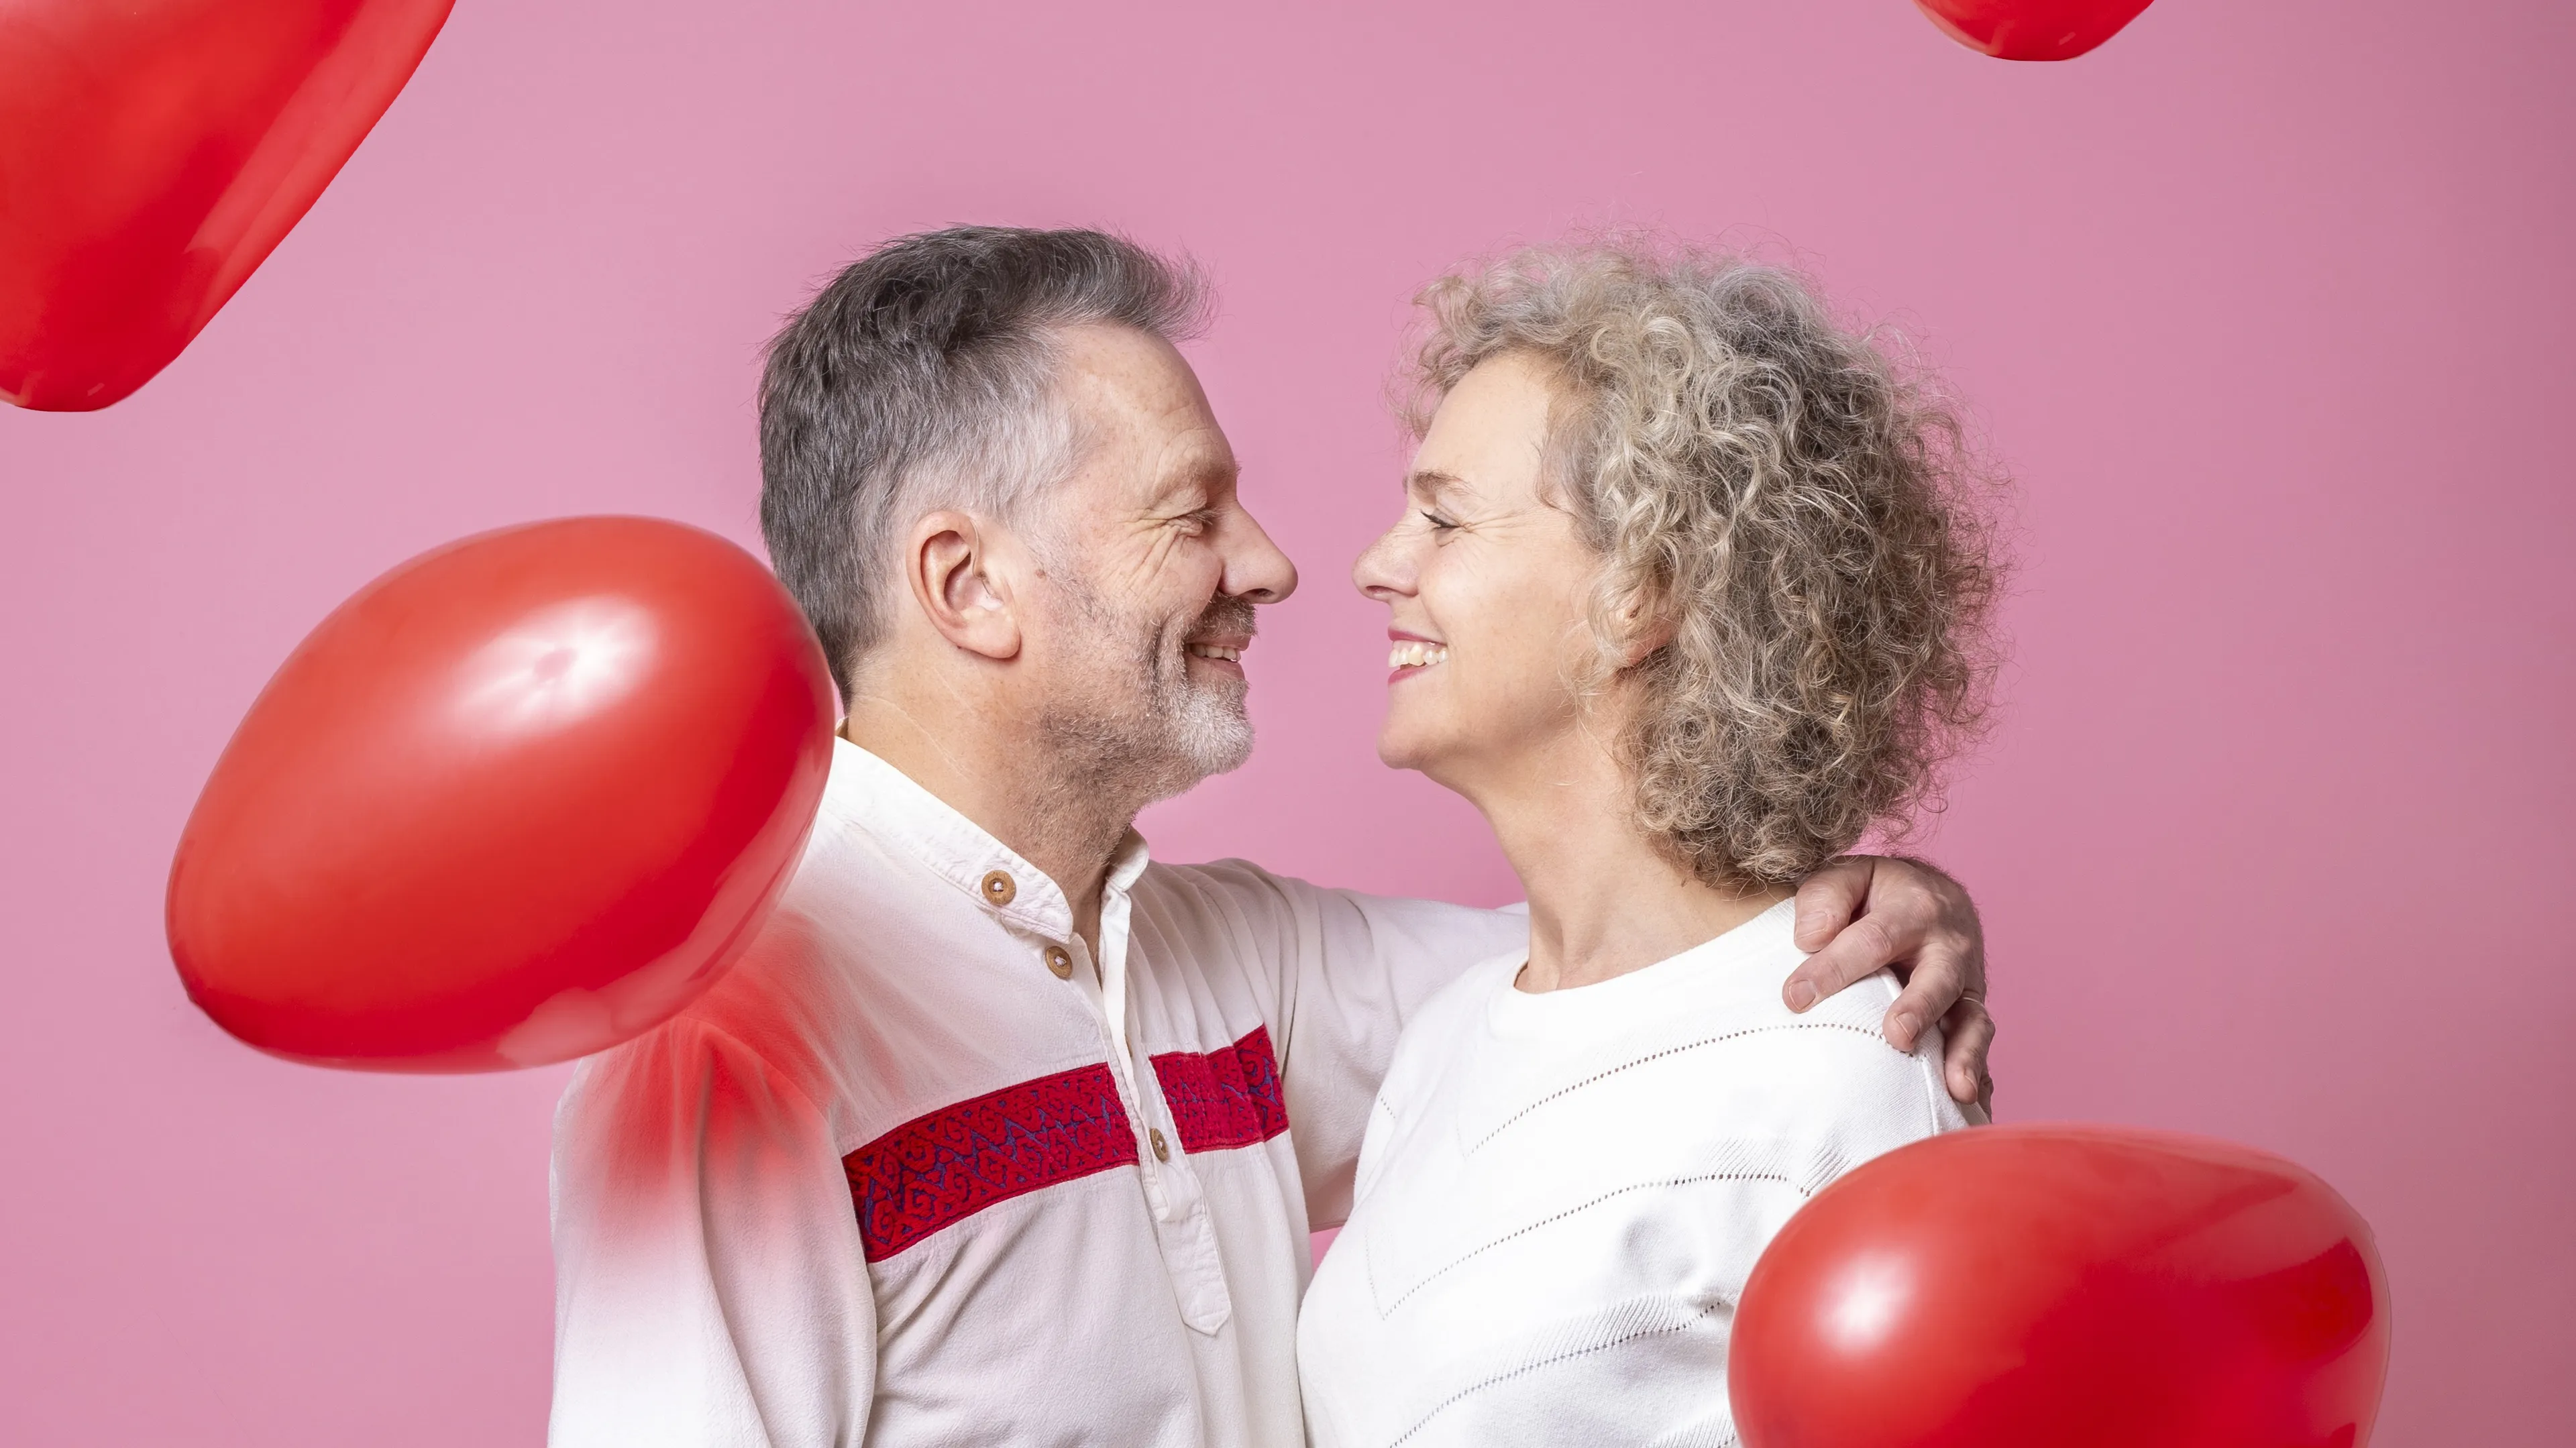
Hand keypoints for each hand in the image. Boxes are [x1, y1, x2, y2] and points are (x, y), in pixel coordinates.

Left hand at [1784, 856, 1993, 1114]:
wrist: (1933, 897)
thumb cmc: (1876, 894)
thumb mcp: (1848, 877)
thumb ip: (1825, 898)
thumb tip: (1809, 938)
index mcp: (1915, 907)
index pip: (1872, 940)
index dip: (1835, 968)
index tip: (1795, 998)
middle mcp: (1950, 948)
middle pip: (1936, 981)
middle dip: (1918, 1010)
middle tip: (1897, 1037)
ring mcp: (1966, 987)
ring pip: (1972, 1021)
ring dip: (1965, 1054)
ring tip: (1955, 1086)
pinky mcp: (1971, 1017)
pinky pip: (1979, 1049)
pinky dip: (1978, 1076)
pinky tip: (1970, 1105)